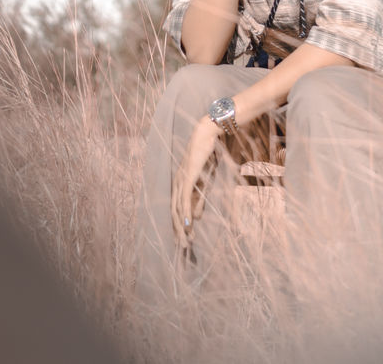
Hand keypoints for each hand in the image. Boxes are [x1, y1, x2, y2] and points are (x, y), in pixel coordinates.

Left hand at [171, 117, 221, 251]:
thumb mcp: (205, 183)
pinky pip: (185, 198)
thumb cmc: (207, 156)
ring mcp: (181, 180)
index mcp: (180, 185)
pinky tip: (188, 224)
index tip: (184, 240)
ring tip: (187, 241)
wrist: (208, 135)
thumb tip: (195, 218)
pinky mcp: (187, 177)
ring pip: (178, 208)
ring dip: (182, 226)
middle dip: (178, 231)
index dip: (179, 226)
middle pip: (174, 212)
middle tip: (184, 247)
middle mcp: (176, 183)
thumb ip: (199, 200)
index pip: (176, 210)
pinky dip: (186, 212)